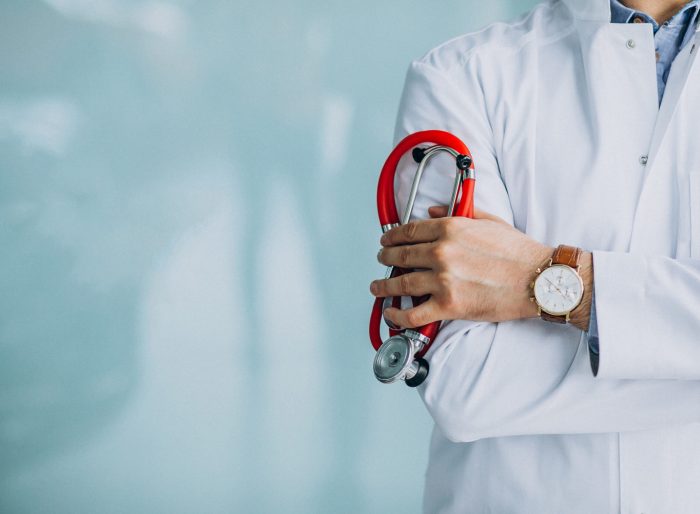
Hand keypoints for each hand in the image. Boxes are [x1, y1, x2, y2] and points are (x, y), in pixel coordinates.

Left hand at [370, 206, 553, 328]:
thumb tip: (433, 211)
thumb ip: (458, 214)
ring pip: (401, 284)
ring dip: (384, 286)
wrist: (538, 279)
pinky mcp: (448, 306)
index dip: (393, 237)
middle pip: (401, 255)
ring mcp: (443, 280)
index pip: (410, 231)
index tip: (387, 240)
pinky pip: (413, 314)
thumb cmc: (518, 252)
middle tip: (381, 260)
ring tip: (378, 287)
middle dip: (386, 258)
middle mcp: (442, 253)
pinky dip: (397, 316)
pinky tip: (391, 313)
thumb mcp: (488, 221)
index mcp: (450, 229)